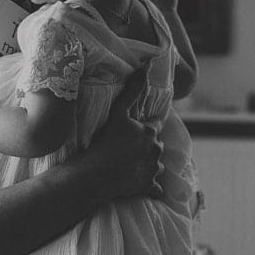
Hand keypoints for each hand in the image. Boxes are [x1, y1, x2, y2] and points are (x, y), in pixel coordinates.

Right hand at [89, 68, 163, 198]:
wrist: (98, 173)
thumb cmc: (107, 141)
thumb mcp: (118, 112)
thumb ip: (133, 90)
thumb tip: (146, 67)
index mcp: (150, 133)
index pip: (154, 126)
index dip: (145, 127)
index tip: (136, 129)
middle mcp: (156, 151)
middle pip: (155, 146)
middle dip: (146, 147)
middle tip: (128, 148)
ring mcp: (153, 170)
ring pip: (156, 166)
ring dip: (148, 165)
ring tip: (131, 165)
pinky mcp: (148, 186)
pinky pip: (155, 188)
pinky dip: (151, 187)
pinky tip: (143, 186)